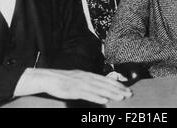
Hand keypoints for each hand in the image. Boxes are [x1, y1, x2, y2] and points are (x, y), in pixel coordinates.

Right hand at [14, 68, 131, 104]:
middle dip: (118, 89)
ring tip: (121, 98)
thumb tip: (100, 87)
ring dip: (111, 93)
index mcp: (88, 74)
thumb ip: (89, 81)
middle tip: (129, 94)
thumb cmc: (63, 80)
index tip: (127, 89)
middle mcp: (86, 77)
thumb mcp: (78, 78)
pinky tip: (105, 101)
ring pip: (99, 89)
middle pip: (105, 84)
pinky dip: (97, 97)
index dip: (117, 84)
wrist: (47, 78)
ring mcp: (80, 84)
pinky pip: (87, 95)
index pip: (105, 79)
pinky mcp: (74, 90)